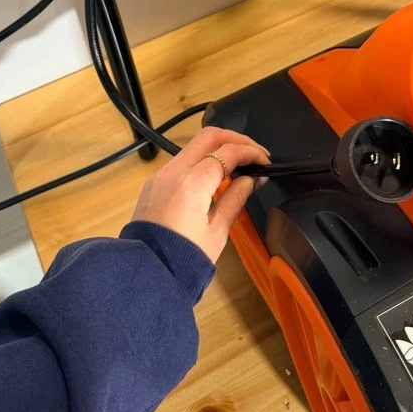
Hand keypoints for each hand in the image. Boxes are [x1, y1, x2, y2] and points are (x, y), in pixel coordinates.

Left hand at [131, 126, 270, 263]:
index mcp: (192, 183)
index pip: (227, 152)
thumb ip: (236, 198)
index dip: (251, 152)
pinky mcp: (154, 183)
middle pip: (208, 136)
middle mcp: (173, 171)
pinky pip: (182, 160)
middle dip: (236, 139)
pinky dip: (203, 159)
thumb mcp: (217, 231)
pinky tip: (217, 174)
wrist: (146, 275)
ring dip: (219, 148)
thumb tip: (252, 179)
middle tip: (255, 153)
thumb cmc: (185, 260)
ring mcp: (160, 175)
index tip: (266, 162)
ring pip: (194, 146)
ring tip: (240, 163)